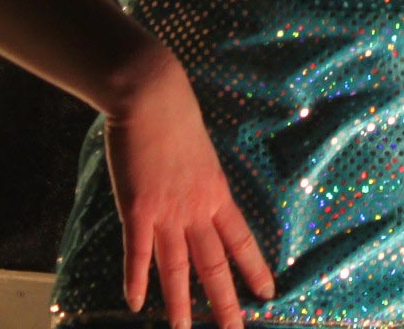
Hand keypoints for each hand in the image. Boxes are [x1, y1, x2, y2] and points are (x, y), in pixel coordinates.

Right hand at [105, 47, 275, 328]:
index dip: (254, 270)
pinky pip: (138, 253)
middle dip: (225, 304)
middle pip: (214, 265)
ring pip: (176, 269)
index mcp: (217, 193)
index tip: (268, 294)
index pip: (241, 241)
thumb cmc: (175, 115)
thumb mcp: (200, 150)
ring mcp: (167, 212)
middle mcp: (197, 209)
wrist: (153, 98)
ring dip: (179, 305)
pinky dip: (136, 280)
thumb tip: (196, 187)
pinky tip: (135, 304)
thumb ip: (198, 176)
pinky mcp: (138, 209)